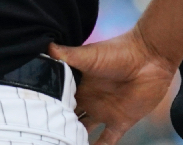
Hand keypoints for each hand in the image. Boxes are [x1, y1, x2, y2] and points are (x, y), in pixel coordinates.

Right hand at [49, 26, 175, 144]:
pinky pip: (107, 141)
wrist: (150, 58)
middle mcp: (87, 99)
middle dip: (57, 124)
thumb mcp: (88, 54)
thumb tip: (43, 48)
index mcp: (77, 83)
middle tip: (41, 133)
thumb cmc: (118, 52)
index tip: (31, 115)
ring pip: (83, 130)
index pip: (57, 97)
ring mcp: (103, 111)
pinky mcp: (120, 122)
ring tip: (60, 142)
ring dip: (74, 137)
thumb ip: (66, 55)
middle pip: (67, 116)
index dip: (47, 106)